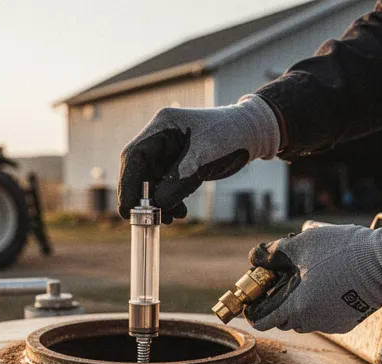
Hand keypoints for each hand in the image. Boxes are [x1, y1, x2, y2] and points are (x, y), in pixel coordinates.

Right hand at [118, 95, 279, 222]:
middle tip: (147, 220)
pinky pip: (165, 185)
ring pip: (152, 182)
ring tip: (171, 218)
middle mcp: (161, 137)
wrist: (253, 134)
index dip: (128, 184)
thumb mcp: (204, 158)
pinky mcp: (179, 164)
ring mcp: (169, 151)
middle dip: (143, 197)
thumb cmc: (231, 136)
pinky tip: (178, 212)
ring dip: (158, 203)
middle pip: (139, 171)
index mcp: (162, 126)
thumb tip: (156, 204)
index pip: (134, 156)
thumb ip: (179, 180)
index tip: (127, 209)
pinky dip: (169, 200)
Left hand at [244, 224, 381, 333]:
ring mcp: (331, 324)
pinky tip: (325, 284)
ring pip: (304, 318)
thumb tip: (254, 258)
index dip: (253, 312)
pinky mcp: (347, 322)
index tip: (252, 301)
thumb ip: (273, 253)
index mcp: (297, 307)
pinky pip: (323, 317)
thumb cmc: (343, 251)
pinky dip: (318, 305)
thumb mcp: (302, 244)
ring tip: (304, 279)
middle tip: (280, 281)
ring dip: (298, 304)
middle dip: (277, 303)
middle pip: (283, 320)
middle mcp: (313, 321)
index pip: (263, 322)